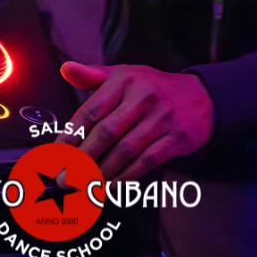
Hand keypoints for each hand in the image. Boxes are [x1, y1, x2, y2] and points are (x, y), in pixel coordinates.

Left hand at [55, 62, 214, 180]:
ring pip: (125, 151)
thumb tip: (66, 70)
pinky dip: (126, 177)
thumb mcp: (125, 75)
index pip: (92, 110)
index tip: (56, 154)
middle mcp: (142, 97)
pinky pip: (146, 161)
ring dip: (101, 172)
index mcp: (124, 80)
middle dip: (82, 159)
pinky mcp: (176, 138)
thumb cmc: (153, 87)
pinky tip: (111, 186)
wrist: (200, 97)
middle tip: (64, 178)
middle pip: (106, 132)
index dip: (72, 135)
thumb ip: (93, 76)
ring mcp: (161, 118)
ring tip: (84, 186)